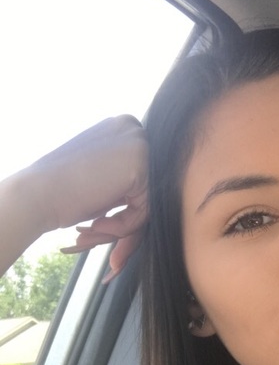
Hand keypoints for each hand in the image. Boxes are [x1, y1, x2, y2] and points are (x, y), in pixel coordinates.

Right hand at [29, 115, 148, 279]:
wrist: (35, 195)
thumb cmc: (63, 192)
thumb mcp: (105, 180)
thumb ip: (130, 183)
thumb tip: (157, 199)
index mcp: (123, 128)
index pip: (142, 179)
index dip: (125, 209)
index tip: (100, 225)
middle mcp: (133, 128)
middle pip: (148, 189)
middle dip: (127, 222)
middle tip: (97, 236)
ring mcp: (138, 142)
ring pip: (148, 202)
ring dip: (122, 227)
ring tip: (90, 231)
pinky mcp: (141, 163)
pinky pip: (145, 210)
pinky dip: (123, 226)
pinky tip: (96, 224)